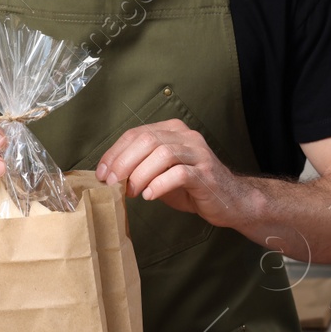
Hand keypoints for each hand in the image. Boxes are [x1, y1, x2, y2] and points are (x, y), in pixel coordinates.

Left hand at [95, 119, 247, 225]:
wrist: (229, 200)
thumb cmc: (191, 187)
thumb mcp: (161, 173)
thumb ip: (139, 168)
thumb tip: (108, 175)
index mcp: (172, 131)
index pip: (137, 133)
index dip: (115, 152)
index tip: (101, 172)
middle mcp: (186, 136)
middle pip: (148, 140)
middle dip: (124, 162)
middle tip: (112, 183)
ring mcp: (198, 153)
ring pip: (163, 154)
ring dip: (140, 174)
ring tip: (131, 192)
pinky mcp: (206, 173)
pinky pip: (180, 173)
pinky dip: (160, 184)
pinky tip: (150, 195)